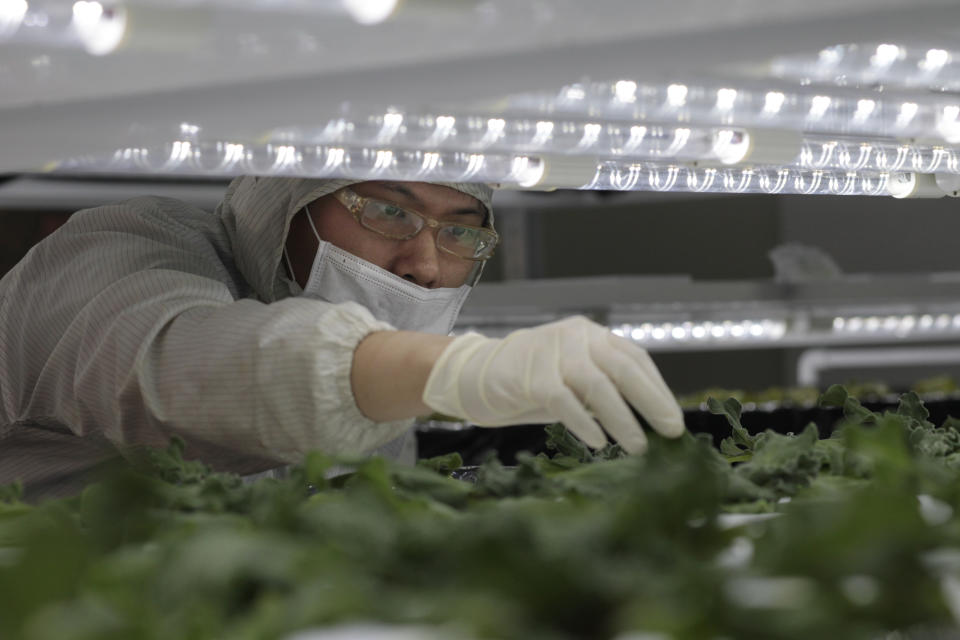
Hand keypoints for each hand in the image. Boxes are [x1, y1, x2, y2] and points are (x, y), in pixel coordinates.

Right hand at [422, 316, 684, 452]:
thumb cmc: (530, 383)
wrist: (474, 373)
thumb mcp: (573, 380)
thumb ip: (605, 391)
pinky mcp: (530, 375)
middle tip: (671, 431)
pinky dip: (584, 423)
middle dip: (651, 401)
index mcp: (591, 336)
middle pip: (623, 368)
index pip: (634, 358)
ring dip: (622, 418)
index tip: (673, 420)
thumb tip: (648, 424)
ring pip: (597, 385)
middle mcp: (577, 337)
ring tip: (638, 446)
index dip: (658, 389)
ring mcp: (553, 353)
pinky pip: (563, 400)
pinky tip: (598, 443)